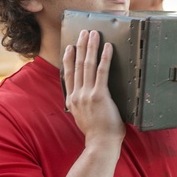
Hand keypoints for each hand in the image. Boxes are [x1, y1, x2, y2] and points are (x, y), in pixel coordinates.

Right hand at [62, 30, 124, 144]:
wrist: (100, 144)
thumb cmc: (97, 133)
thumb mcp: (83, 117)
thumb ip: (82, 106)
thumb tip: (86, 100)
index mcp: (72, 100)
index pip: (68, 74)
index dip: (69, 59)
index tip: (70, 47)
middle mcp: (77, 94)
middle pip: (78, 65)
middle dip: (81, 46)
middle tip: (84, 32)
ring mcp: (87, 94)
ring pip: (88, 65)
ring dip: (91, 47)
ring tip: (93, 34)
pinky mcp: (100, 95)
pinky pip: (102, 72)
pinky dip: (105, 58)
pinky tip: (108, 47)